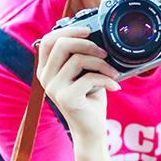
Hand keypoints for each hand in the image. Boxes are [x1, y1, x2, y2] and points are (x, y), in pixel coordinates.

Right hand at [35, 27, 120, 143]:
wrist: (91, 129)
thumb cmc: (89, 99)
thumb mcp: (84, 73)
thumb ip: (81, 56)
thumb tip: (96, 35)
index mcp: (46, 69)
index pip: (48, 40)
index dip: (68, 31)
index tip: (88, 31)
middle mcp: (45, 78)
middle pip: (61, 45)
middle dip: (88, 44)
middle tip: (105, 53)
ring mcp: (53, 88)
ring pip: (77, 59)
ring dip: (102, 63)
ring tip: (113, 72)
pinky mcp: (66, 98)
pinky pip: (89, 77)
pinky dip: (106, 79)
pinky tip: (115, 86)